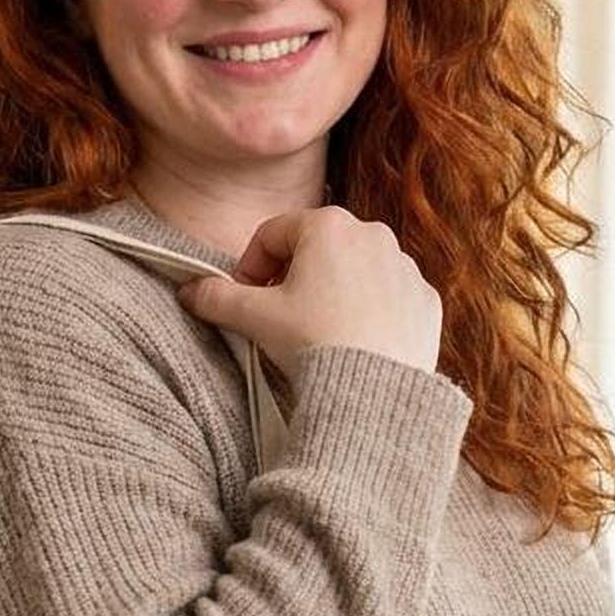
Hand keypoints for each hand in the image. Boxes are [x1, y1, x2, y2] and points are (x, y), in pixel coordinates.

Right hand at [176, 204, 442, 378]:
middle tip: (278, 317)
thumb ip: (217, 297)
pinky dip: (369, 311)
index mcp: (328, 225)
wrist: (375, 390)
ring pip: (354, 270)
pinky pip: (389, 296)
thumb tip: (189, 291)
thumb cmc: (314, 343)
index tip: (243, 298)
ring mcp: (405, 266)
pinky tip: (355, 342)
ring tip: (318, 334)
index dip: (249, 266)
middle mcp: (373, 233)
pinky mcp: (425, 299)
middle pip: (316, 248)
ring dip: (332, 292)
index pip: (272, 234)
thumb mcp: (255, 318)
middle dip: (292, 277)